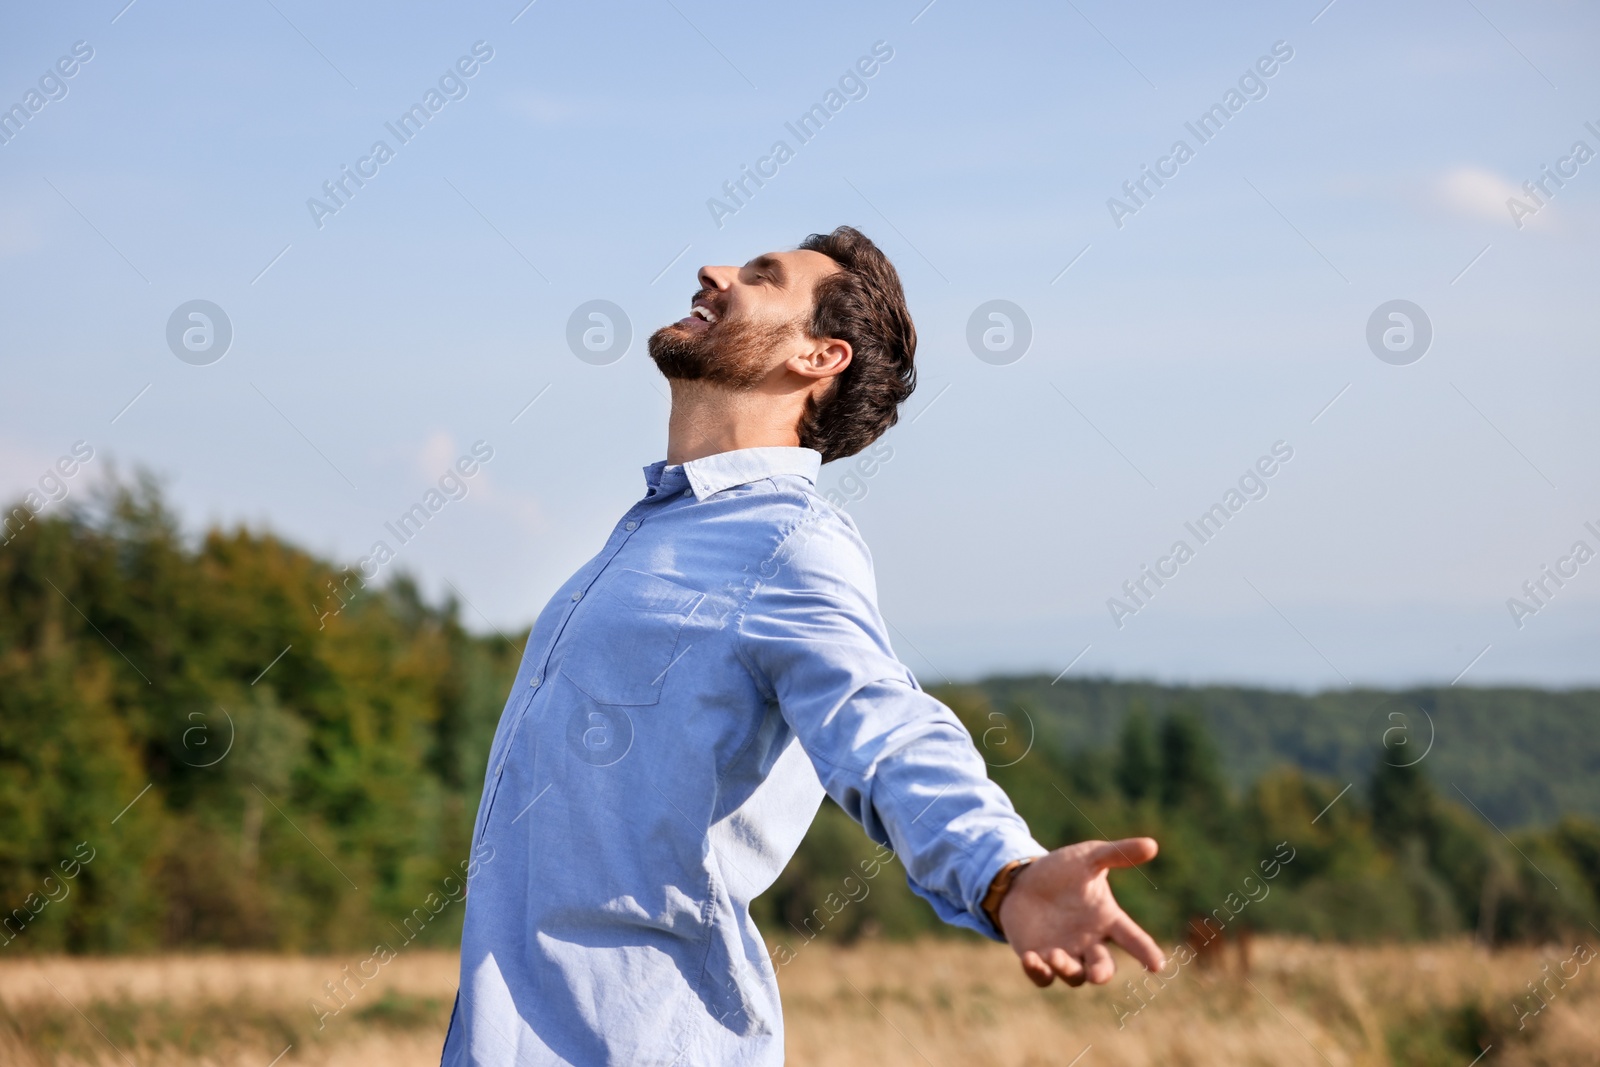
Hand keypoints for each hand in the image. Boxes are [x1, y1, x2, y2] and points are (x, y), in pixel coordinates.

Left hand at [997, 837, 1164, 987]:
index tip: (1157, 965)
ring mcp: (1065, 953)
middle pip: (1103, 967)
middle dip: (1101, 973)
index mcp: (1106, 919)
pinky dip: (1038, 972)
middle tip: (1097, 974)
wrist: (1022, 880)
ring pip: (1074, 976)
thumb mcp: (1089, 857)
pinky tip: (1029, 959)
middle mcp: (1089, 943)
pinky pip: (1042, 977)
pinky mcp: (1038, 959)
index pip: (1132, 938)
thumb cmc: (1062, 870)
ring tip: (1054, 954)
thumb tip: (1152, 845)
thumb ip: (1118, 854)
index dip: (1146, 952)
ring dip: (1067, 969)